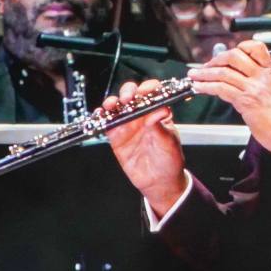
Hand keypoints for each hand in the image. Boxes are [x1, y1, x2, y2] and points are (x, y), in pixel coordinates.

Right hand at [103, 80, 187, 215]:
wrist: (159, 181)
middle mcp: (141, 116)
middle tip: (128, 98)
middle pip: (132, 96)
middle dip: (128, 92)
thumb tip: (161, 110)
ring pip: (117, 107)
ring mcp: (128, 125)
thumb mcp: (169, 142)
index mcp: (157, 113)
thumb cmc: (169, 160)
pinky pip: (107, 123)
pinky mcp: (117, 137)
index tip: (147, 90)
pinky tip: (101, 114)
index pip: (153, 94)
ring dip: (113, 102)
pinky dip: (102, 117)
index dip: (149, 88)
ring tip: (113, 104)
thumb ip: (161, 126)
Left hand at [188, 41, 270, 160]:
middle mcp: (261, 77)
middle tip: (205, 67)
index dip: (239, 47)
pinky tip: (199, 87)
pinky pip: (221, 88)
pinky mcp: (245, 101)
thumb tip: (232, 75)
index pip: (255, 47)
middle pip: (234, 56)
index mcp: (269, 71)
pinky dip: (206, 86)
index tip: (225, 56)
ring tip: (194, 76)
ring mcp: (253, 88)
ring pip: (223, 73)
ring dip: (204, 74)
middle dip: (215, 60)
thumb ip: (256, 80)